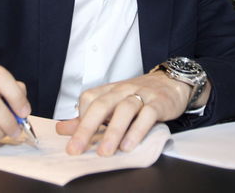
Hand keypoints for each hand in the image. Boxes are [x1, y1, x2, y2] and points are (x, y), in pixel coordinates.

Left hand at [55, 71, 210, 156]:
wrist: (172, 82)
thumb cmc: (140, 95)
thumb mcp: (114, 104)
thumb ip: (89, 117)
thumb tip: (62, 129)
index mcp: (111, 90)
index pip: (89, 98)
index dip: (80, 117)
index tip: (74, 137)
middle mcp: (123, 90)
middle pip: (101, 105)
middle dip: (87, 128)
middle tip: (76, 148)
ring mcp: (142, 95)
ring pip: (124, 109)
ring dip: (113, 131)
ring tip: (105, 152)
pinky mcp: (159, 103)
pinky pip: (147, 115)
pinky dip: (137, 130)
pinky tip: (129, 145)